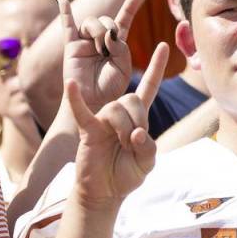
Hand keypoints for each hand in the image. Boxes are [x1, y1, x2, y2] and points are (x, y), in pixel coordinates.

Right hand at [58, 0, 142, 113]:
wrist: (94, 101)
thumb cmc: (111, 87)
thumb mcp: (123, 66)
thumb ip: (120, 47)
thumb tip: (108, 34)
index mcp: (117, 44)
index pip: (123, 21)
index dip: (129, 7)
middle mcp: (100, 41)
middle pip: (107, 20)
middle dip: (112, 28)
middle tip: (111, 46)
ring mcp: (85, 43)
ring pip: (91, 21)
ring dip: (98, 30)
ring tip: (100, 48)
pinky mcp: (71, 48)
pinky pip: (67, 27)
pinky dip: (65, 13)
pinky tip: (62, 0)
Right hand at [68, 42, 168, 206]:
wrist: (105, 192)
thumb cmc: (127, 174)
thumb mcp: (147, 161)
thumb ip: (147, 146)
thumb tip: (136, 133)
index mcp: (137, 117)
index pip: (149, 87)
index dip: (156, 67)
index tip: (164, 45)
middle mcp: (119, 114)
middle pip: (133, 99)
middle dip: (139, 119)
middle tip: (134, 140)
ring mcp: (102, 120)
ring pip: (117, 108)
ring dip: (124, 127)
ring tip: (122, 144)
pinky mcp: (88, 130)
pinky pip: (81, 111)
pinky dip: (76, 99)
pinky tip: (71, 85)